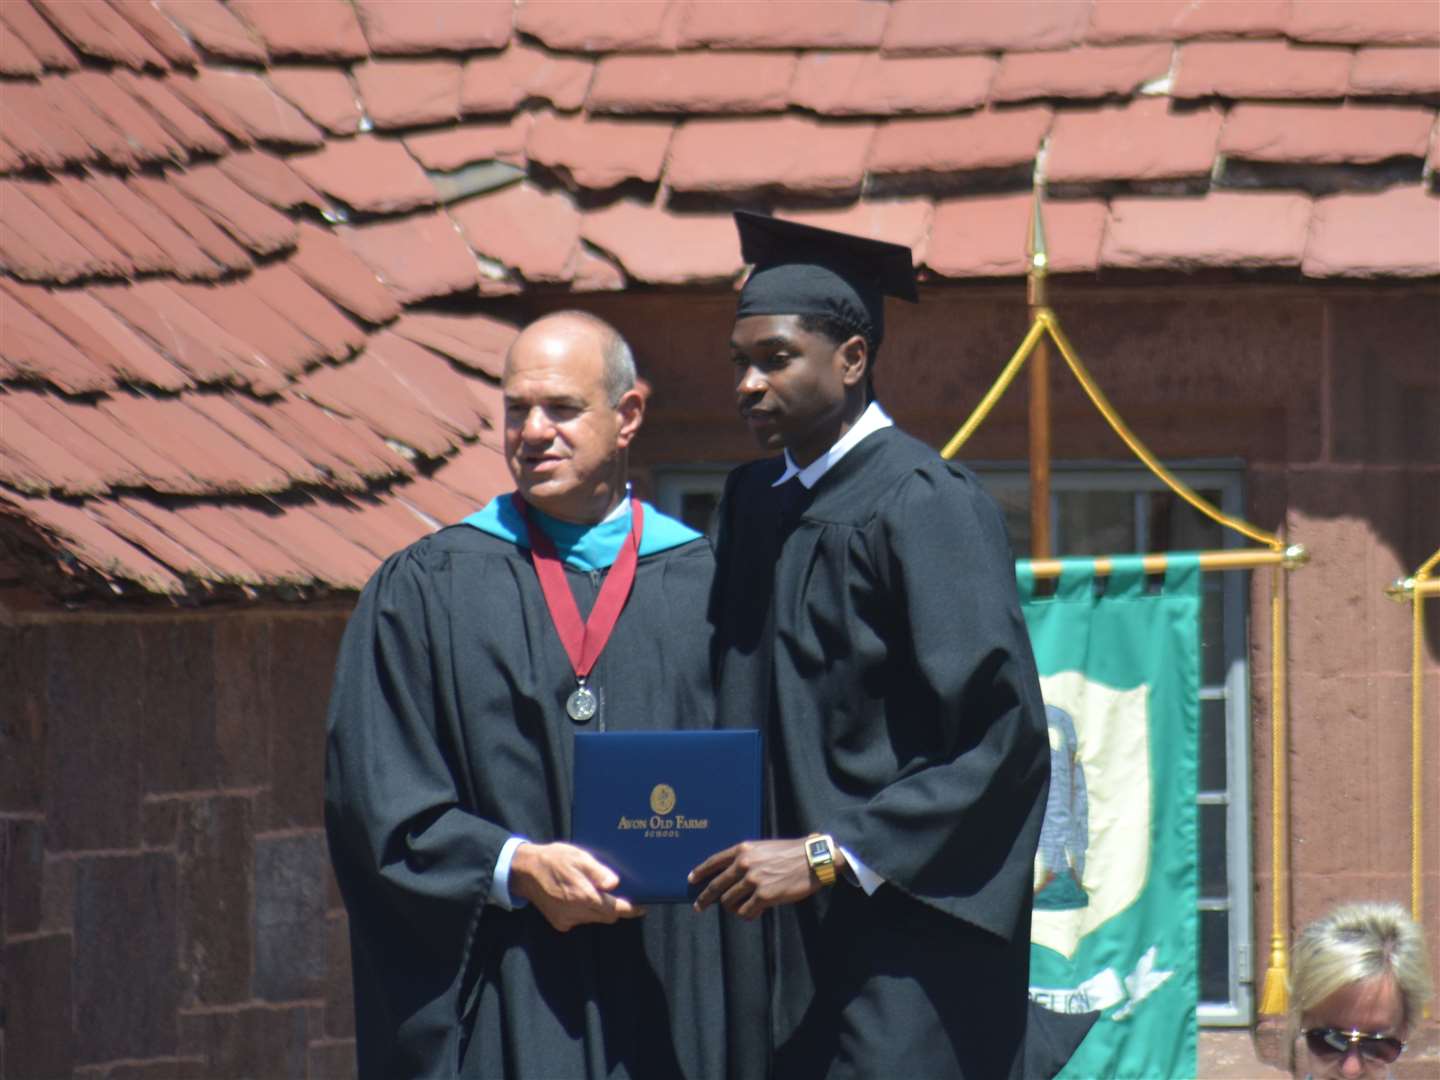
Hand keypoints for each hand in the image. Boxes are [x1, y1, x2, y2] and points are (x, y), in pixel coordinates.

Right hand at [508, 842, 644, 931]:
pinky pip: (580, 920)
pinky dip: (584, 911)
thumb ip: (597, 871)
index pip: (615, 909)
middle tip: (619, 894)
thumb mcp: (578, 856)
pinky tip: (578, 897)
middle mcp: (577, 911)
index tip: (642, 907)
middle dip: (615, 908)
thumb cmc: (554, 859)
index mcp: (584, 895)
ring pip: (594, 919)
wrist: (524, 871)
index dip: (630, 909)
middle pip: (607, 916)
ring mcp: (567, 919)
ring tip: (594, 890)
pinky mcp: (559, 923)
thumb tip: (615, 883)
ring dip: (599, 909)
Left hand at [689, 839, 841, 918]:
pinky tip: (756, 911)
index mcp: (743, 850)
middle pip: (716, 886)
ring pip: (729, 902)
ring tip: (744, 907)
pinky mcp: (764, 896)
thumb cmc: (790, 854)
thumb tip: (731, 876)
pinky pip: (746, 912)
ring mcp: (753, 880)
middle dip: (705, 899)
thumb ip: (747, 860)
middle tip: (699, 907)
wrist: (812, 860)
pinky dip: (748, 914)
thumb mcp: (764, 849)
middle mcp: (744, 864)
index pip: (714, 862)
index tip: (691, 880)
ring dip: (734, 908)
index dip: (700, 872)